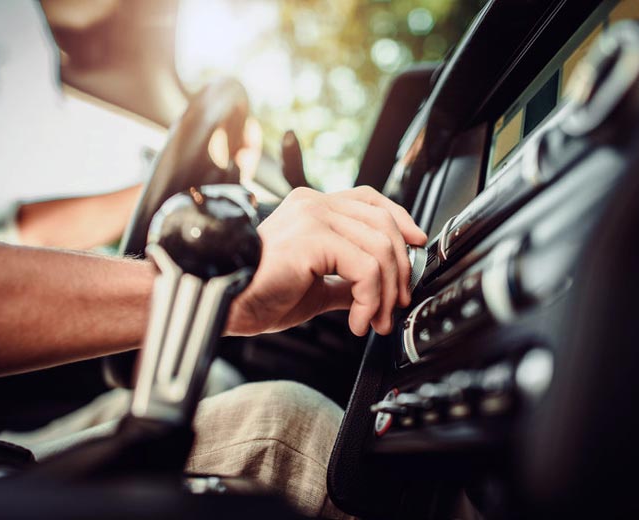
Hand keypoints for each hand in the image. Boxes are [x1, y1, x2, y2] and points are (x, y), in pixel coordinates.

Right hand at [226, 186, 427, 336]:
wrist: (222, 301)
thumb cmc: (256, 294)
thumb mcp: (314, 288)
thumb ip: (344, 282)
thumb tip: (374, 291)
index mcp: (312, 208)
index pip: (370, 199)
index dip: (400, 219)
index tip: (415, 245)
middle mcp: (314, 204)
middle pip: (383, 224)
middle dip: (399, 269)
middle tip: (394, 306)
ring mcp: (313, 217)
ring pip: (380, 249)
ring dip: (385, 293)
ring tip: (373, 321)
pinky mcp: (313, 238)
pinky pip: (364, 269)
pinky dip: (369, 300)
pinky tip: (356, 320)